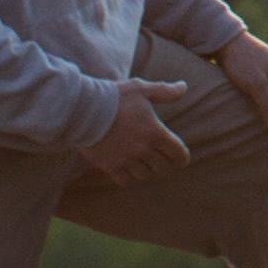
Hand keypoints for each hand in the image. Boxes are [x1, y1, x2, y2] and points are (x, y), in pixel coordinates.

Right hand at [74, 79, 193, 184]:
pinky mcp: (110, 166)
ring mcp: (126, 159)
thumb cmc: (115, 96)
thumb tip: (184, 87)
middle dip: (163, 162)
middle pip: (162, 166)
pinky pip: (126, 180)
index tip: (180, 159)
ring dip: (146, 170)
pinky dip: (129, 177)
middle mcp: (143, 149)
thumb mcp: (142, 89)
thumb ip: (165, 91)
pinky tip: (127, 168)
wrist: (84, 109)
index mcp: (155, 132)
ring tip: (143, 162)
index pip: (178, 153)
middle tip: (160, 158)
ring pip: (145, 175)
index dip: (182, 158)